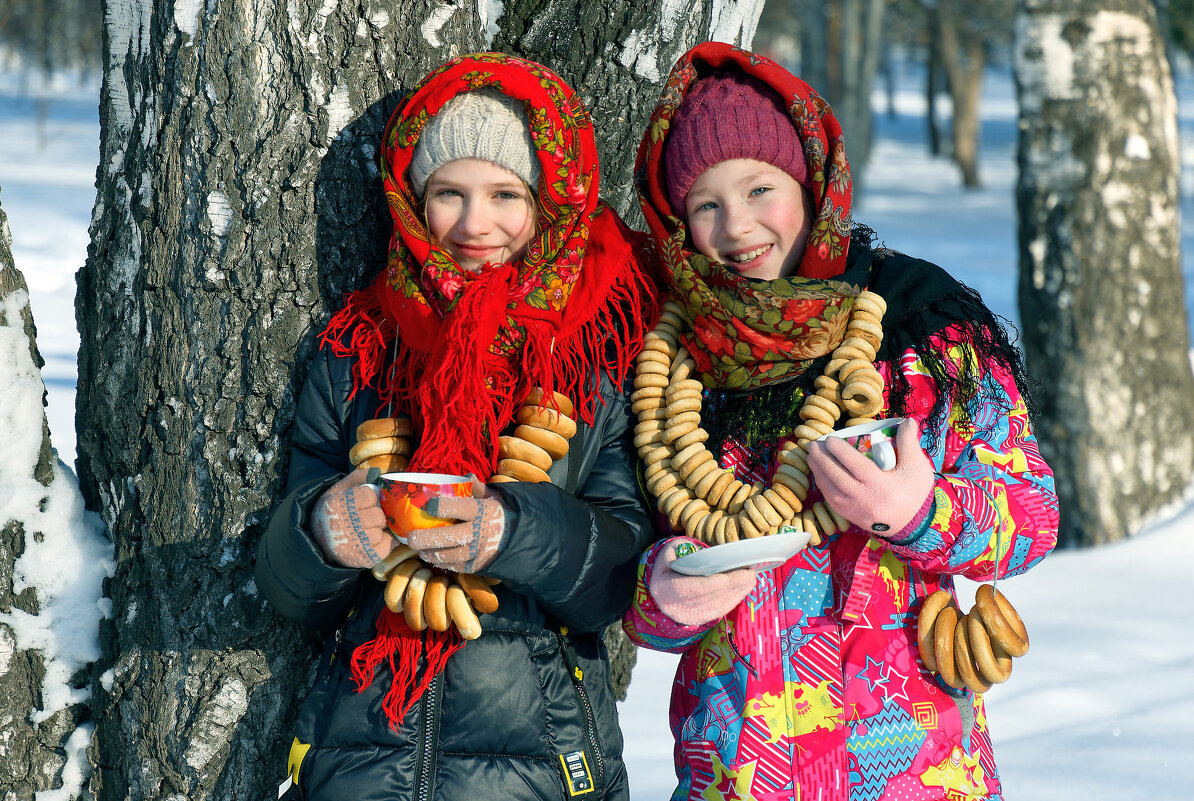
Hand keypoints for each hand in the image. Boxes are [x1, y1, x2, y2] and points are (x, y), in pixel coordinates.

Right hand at [310, 469, 395, 567]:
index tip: (361, 503)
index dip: (369, 498)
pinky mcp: (364, 558)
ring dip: (377, 529)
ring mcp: (356, 543)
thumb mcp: (337, 491)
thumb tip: (377, 472)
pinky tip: (372, 539)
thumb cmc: (331, 514)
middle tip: (364, 518)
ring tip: (364, 530)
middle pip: (379, 515)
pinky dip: (385, 541)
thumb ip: (357, 479)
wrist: (317, 543)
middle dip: (375, 515)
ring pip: (382, 530)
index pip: (370, 495)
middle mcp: (347, 524)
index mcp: (338, 505)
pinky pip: (388, 545)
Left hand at [409, 476, 507, 573]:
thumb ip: (476, 487)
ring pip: (451, 556)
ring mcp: (479, 550)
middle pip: (449, 537)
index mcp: (481, 511)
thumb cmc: (499, 511)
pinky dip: (443, 563)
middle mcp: (480, 531)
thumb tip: (465, 476)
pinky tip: (434, 557)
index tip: (426, 505)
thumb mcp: (492, 496)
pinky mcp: (478, 564)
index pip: (458, 507)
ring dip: (431, 554)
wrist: (520, 535)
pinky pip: (457, 566)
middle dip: (426, 539)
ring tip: (420, 550)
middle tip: (410, 538)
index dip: (440, 506)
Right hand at [648, 538, 757, 625]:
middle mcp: (678, 608)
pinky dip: (734, 599)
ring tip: (750, 578)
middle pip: (709, 598)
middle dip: (731, 586)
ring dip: (737, 593)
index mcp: (666, 590)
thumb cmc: (666, 570)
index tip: (725, 578)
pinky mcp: (701, 620)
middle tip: (749, 574)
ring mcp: (690, 617)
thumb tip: (699, 550)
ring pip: (718, 606)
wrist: (660, 593)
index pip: (691, 589)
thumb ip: (679, 549)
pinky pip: (720, 611)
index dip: (710, 585)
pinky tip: (743, 589)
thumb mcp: (666, 554)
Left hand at [807, 418, 934, 536]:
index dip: (839, 451)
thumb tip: (908, 420)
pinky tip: (819, 475)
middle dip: (822, 460)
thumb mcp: (917, 466)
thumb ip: (909, 442)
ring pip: (830, 490)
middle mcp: (864, 498)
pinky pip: (831, 501)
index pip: (854, 465)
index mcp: (880, 484)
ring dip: (818, 472)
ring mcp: (855, 509)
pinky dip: (823, 486)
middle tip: (813, 445)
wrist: (915, 525)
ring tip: (811, 457)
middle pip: (836, 477)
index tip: (829, 439)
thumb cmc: (915, 493)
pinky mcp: (851, 516)